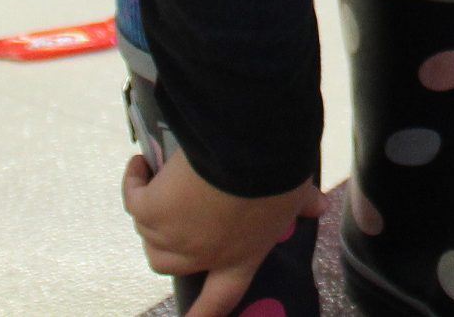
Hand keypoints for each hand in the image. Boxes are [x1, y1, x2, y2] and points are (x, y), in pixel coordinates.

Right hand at [122, 148, 325, 316]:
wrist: (245, 153)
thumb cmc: (275, 176)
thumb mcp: (294, 194)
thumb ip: (305, 204)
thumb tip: (320, 206)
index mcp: (240, 258)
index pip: (219, 300)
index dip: (202, 316)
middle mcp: (201, 255)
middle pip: (167, 262)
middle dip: (166, 243)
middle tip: (173, 215)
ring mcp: (172, 236)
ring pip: (148, 232)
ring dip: (151, 209)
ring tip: (162, 179)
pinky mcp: (150, 210)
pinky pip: (133, 200)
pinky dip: (134, 183)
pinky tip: (141, 165)